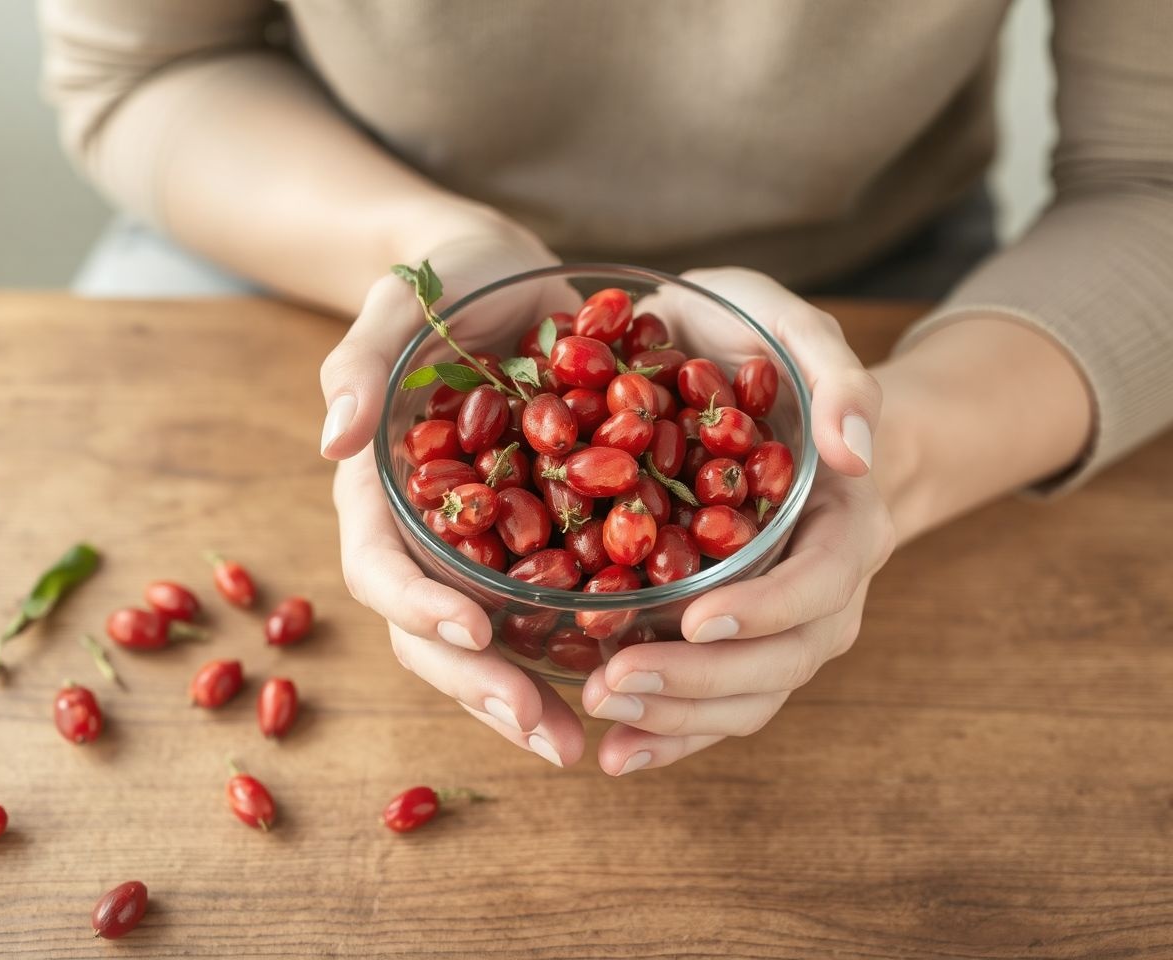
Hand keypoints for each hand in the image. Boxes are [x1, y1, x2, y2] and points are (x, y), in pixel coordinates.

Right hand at [320, 212, 586, 766]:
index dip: (418, 607)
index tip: (472, 632)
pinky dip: (580, 645)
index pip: (381, 567)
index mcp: (381, 491)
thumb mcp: (397, 303)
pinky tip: (631, 677)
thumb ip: (360, 362)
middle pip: (435, 630)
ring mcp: (484, 542)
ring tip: (578, 743)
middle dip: (482, 686)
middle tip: (545, 734)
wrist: (501, 273)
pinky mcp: (540, 534)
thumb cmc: (440, 279)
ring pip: (494, 635)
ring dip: (529, 693)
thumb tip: (330, 440)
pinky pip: (553, 601)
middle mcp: (428, 532)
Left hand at [582, 268, 896, 774]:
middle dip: (700, 682)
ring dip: (678, 718)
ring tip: (604, 720)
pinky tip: (618, 752)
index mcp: (844, 521)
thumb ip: (836, 371)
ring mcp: (780, 621)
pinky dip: (671, 732)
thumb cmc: (773, 355)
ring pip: (749, 696)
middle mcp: (822, 585)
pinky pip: (716, 701)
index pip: (821, 582)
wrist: (769, 398)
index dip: (765, 608)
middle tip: (613, 684)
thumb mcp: (797, 328)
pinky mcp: (734, 636)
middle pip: (782, 660)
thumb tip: (854, 448)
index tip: (695, 618)